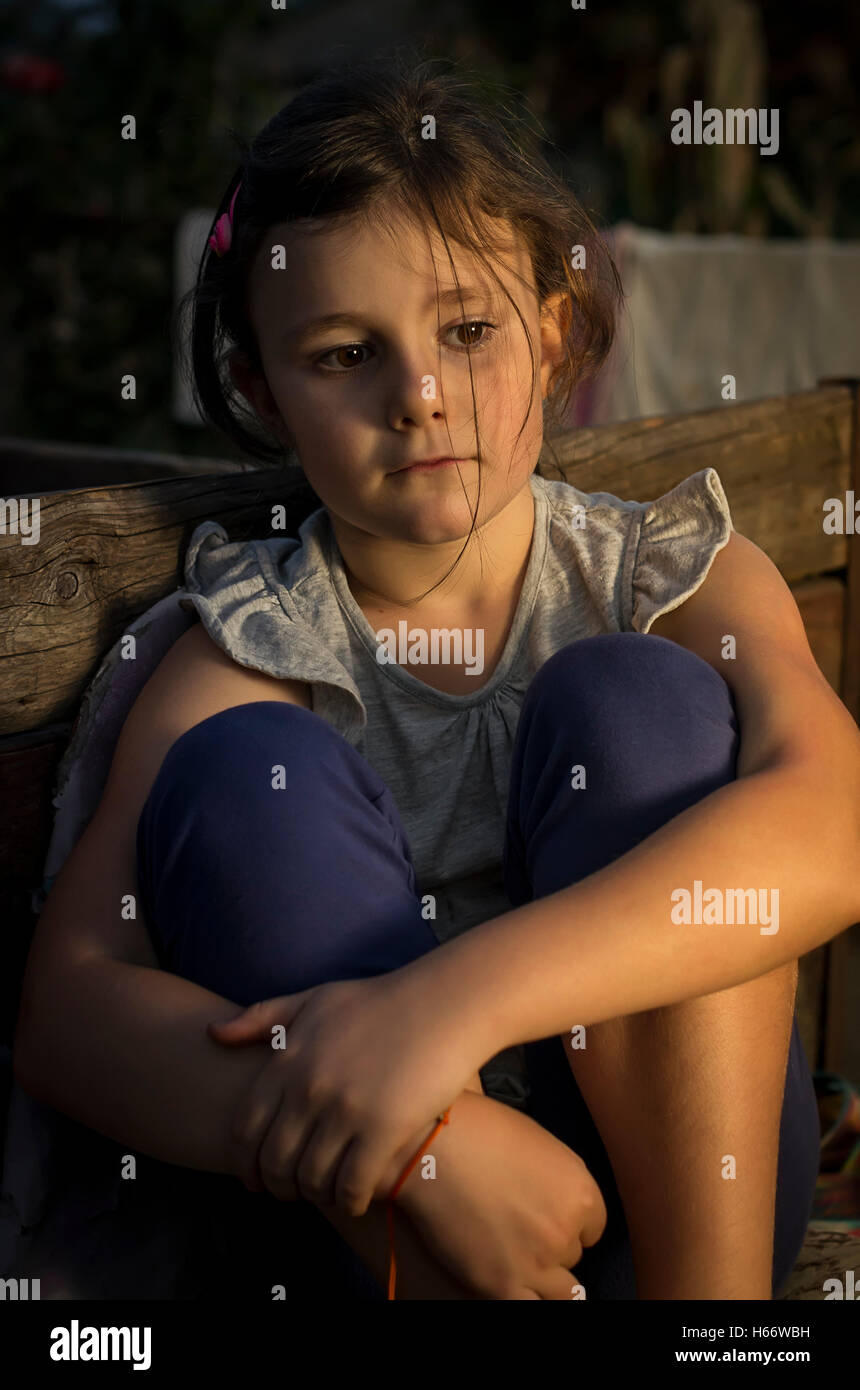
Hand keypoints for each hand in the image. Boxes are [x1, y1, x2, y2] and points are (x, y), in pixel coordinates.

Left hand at [207, 971, 491, 1216]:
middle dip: (277, 1186)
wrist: (445, 1003)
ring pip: (312, 1179)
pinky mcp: (385, 1128)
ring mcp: (346, 1110)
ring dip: (315, 1195)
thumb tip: (213, 1032)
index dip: (244, 1162)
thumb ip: (263, 1018)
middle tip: (291, 1193)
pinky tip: (357, 1199)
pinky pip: (352, 1186)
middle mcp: (310, 1088)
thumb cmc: (381, 1001)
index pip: (245, 1128)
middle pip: (274, 1161)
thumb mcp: (315, 999)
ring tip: (326, 1194)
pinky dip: (349, 1201)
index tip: (253, 1178)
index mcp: (289, 1060)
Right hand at [395, 1088, 606, 1298]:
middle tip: (521, 1227)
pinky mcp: (501, 1284)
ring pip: (563, 1290)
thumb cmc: (480, 1130)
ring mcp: (535, 1262)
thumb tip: (553, 1197)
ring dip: (545, 1276)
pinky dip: (526, 1297)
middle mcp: (564, 1231)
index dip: (570, 1221)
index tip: (548, 1215)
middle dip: (550, 1242)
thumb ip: (556, 1179)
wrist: (432, 1148)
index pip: (594, 1227)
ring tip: (523, 1261)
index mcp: (580, 1191)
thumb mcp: (539, 1143)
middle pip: (572, 1253)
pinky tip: (513, 1283)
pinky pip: (530, 1307)